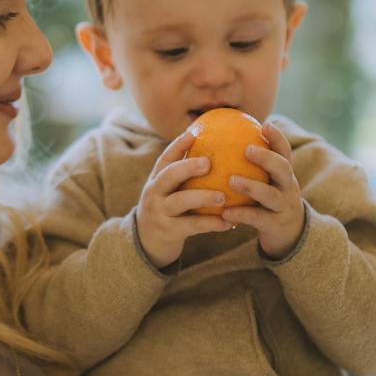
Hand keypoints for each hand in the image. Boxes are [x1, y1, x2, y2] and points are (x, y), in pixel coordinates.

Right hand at [135, 129, 233, 269]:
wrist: (146, 243)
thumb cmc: (167, 211)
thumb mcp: (168, 192)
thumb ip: (185, 177)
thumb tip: (216, 154)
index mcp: (156, 180)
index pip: (165, 158)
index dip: (178, 145)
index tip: (193, 132)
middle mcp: (155, 193)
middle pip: (168, 175)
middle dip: (187, 167)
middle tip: (209, 163)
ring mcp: (160, 212)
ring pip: (180, 201)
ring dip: (202, 197)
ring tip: (223, 197)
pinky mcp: (169, 231)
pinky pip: (192, 226)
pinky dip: (211, 224)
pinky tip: (229, 223)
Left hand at [219, 123, 305, 260]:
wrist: (290, 235)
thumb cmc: (269, 201)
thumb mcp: (268, 182)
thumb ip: (253, 165)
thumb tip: (224, 139)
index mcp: (284, 174)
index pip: (284, 152)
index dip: (277, 138)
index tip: (265, 124)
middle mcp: (287, 187)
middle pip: (282, 168)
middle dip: (266, 157)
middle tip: (246, 149)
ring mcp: (283, 206)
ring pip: (270, 194)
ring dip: (251, 186)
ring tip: (231, 180)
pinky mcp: (275, 225)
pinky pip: (257, 218)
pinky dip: (241, 214)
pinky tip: (224, 212)